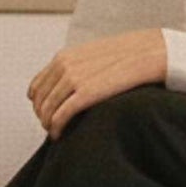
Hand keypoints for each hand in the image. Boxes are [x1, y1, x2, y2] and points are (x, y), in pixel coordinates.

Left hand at [28, 30, 169, 139]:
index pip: (36, 87)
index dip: (38, 104)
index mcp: (64, 56)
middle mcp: (64, 66)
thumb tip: (64, 85)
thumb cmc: (125, 56)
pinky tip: (60, 134)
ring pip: (46, 111)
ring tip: (57, 132)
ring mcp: (73, 79)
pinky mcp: (85, 94)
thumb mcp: (93, 54)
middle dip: (43, 117)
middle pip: (39, 101)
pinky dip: (55, 129)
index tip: (48, 113)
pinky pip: (59, 117)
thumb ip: (75, 66)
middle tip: (52, 127)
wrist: (148, 52)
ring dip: (48, 125)